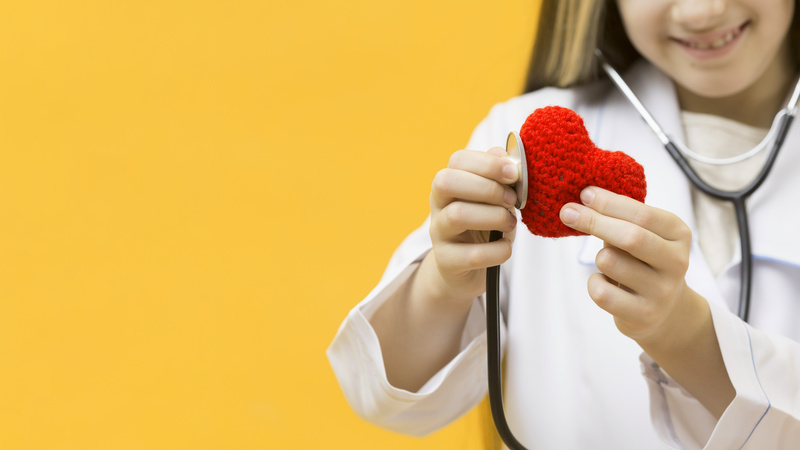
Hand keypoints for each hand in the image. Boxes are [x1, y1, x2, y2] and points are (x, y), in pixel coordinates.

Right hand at [427, 146, 519, 301]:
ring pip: (457, 215)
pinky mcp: (446, 261)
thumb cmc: (484, 225)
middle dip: (487, 188)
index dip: (488, 163)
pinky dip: (497, 250)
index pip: (458, 160)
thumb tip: (507, 156)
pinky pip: (471, 255)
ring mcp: (439, 233)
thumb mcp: (493, 198)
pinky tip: (505, 247)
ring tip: (510, 223)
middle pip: (447, 182)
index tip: (514, 174)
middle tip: (511, 201)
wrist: (466, 268)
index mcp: (450, 182)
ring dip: (494, 217)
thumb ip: (499, 176)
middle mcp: (438, 204)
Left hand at [559, 186, 694, 344]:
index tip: (584, 194)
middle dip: (594, 221)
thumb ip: (620, 218)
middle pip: (631, 237)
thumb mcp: (643, 235)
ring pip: (610, 262)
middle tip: (567, 212)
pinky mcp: (644, 315)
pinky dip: (594, 283)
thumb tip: (581, 201)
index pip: (643, 214)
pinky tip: (605, 284)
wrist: (665, 312)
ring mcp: (662, 291)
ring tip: (608, 262)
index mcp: (678, 234)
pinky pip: (601, 292)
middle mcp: (676, 262)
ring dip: (598, 257)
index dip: (610, 203)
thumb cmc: (644, 263)